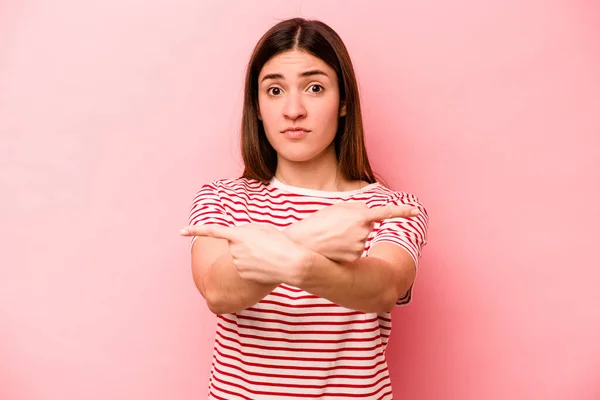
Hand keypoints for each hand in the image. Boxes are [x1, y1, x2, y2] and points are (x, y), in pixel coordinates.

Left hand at [180, 224, 308, 284]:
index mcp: (238, 234)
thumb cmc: (280, 241)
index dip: (195, 230)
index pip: (212, 230)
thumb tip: (235, 239)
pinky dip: (252, 264)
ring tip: (266, 253)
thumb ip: (246, 230)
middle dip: (244, 242)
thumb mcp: (263, 228)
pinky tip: (264, 264)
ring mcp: (237, 263)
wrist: (291, 263)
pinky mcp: (242, 274)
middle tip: (262, 243)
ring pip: (238, 255)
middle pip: (234, 242)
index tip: (181, 231)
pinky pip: (243, 266)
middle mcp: (234, 249)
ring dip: (249, 253)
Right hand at [286, 202, 418, 262]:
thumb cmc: (317, 223)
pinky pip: (356, 249)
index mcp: (360, 215)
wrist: (303, 245)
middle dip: (356, 223)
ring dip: (350, 236)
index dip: (402, 211)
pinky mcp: (355, 257)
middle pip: (368, 224)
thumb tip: (369, 215)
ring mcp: (360, 245)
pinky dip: (347, 248)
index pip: (385, 212)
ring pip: (362, 237)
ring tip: (332, 236)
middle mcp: (363, 231)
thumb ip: (356, 208)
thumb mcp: (336, 208)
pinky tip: (334, 247)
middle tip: (336, 225)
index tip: (416, 211)